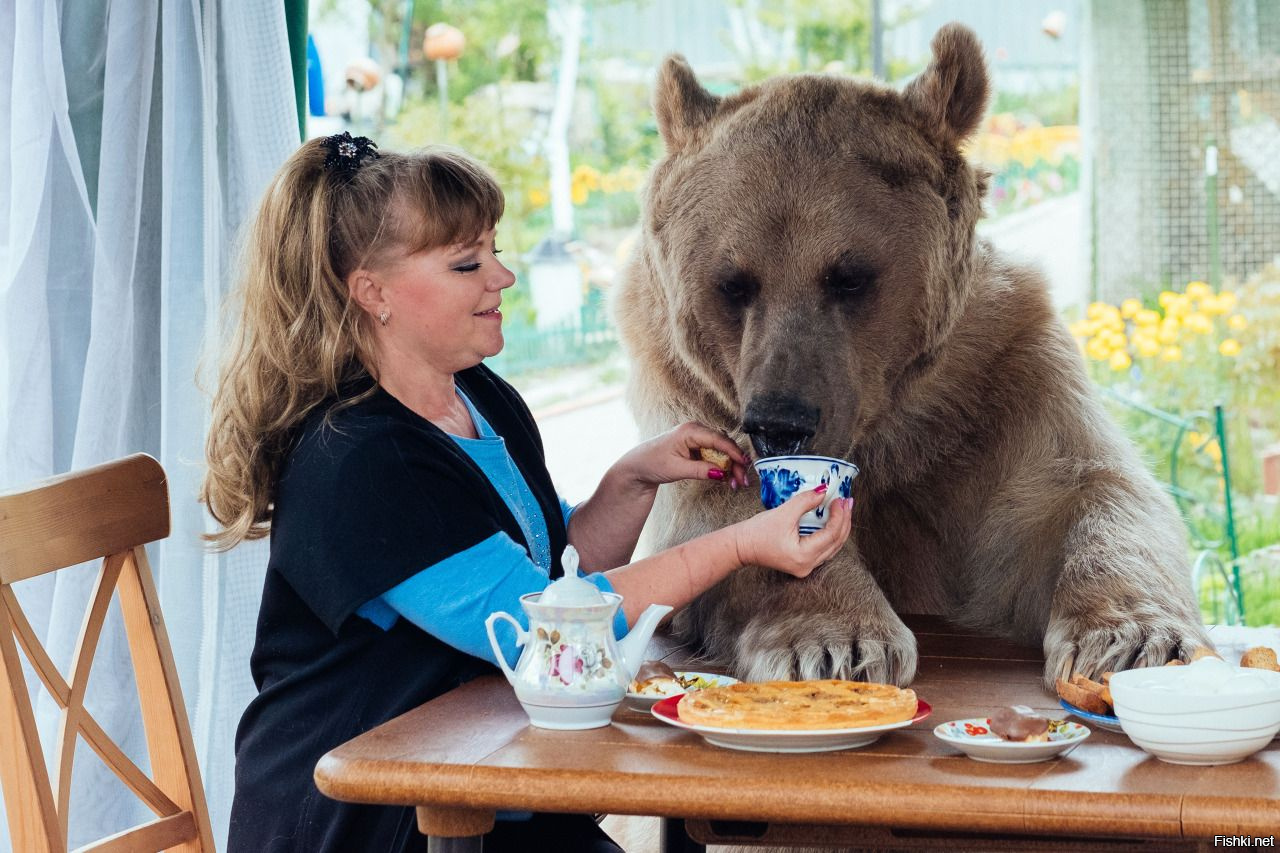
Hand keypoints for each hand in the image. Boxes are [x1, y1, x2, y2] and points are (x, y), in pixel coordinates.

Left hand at [615, 422, 751, 490]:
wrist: (638, 466)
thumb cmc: (652, 463)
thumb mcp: (677, 469)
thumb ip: (701, 470)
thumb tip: (721, 473)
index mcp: (690, 431)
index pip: (718, 439)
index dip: (734, 452)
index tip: (744, 464)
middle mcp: (695, 430)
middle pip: (723, 445)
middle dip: (735, 462)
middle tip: (742, 480)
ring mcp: (696, 438)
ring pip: (721, 450)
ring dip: (730, 466)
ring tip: (736, 482)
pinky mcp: (696, 446)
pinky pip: (714, 454)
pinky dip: (721, 466)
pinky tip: (726, 478)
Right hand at [733, 487, 852, 577]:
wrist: (741, 546)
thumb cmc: (757, 532)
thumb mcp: (783, 513)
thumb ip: (805, 501)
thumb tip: (824, 490)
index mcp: (804, 556)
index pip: (831, 534)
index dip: (839, 515)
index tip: (840, 499)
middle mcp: (808, 565)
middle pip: (836, 542)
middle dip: (844, 520)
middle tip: (848, 501)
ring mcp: (806, 567)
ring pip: (832, 547)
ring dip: (840, 527)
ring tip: (844, 509)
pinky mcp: (803, 562)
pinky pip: (824, 549)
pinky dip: (830, 534)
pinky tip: (833, 521)